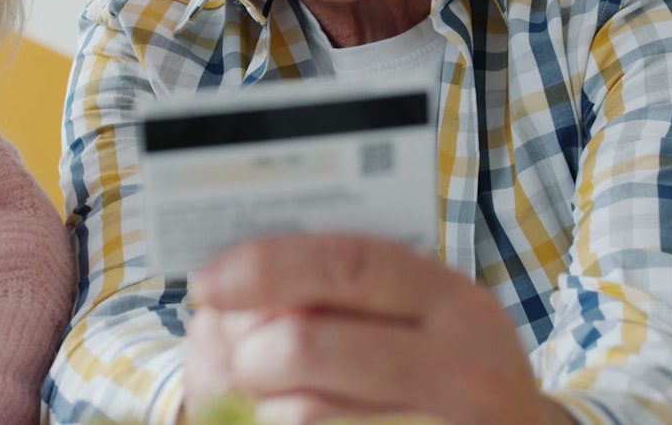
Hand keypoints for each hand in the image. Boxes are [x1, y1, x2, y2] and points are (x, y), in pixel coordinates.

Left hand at [184, 234, 569, 423]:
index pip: (348, 264)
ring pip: (305, 413)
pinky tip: (280, 420)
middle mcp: (462, 367)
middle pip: (309, 344)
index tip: (208, 282)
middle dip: (252, 353)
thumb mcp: (420, 316)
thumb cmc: (438, 366)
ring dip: (260, 406)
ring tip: (264, 400)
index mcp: (453, 301)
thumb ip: (349, 288)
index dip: (267, 267)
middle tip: (242, 360)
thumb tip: (239, 283)